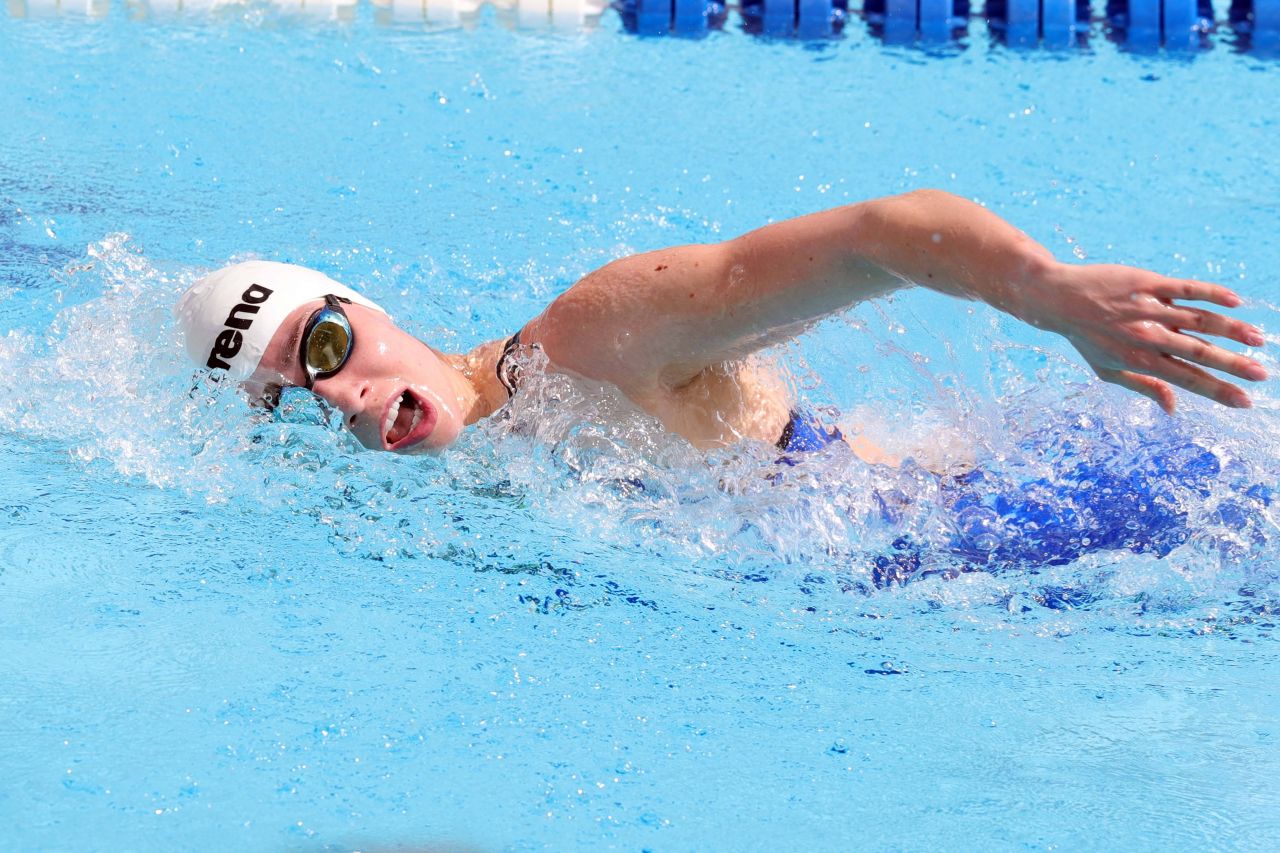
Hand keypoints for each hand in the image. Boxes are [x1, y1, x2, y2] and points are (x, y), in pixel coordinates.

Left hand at [1021, 262, 1266, 413]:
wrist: (1056, 299)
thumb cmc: (1085, 338)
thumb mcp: (1107, 371)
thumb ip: (1143, 388)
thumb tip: (1172, 409)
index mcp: (1140, 361)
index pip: (1188, 380)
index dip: (1218, 391)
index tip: (1246, 401)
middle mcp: (1147, 337)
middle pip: (1199, 353)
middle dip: (1233, 366)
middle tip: (1262, 375)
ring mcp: (1148, 309)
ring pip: (1200, 320)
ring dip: (1232, 330)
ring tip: (1257, 340)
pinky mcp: (1147, 283)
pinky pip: (1185, 288)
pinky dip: (1211, 294)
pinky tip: (1235, 301)